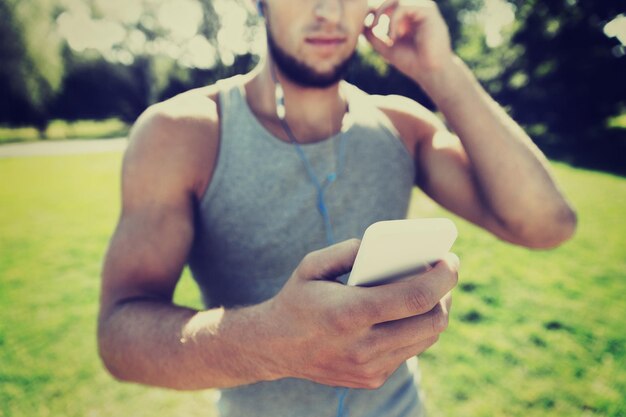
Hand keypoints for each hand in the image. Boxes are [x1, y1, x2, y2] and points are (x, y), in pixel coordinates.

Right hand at [263, 239, 458, 388]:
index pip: (414, 298)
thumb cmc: (296, 299)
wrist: (273, 347)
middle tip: (446, 271)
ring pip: (425, 339)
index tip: (451, 259)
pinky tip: (410, 311)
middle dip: (447, 294)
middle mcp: (363, 347)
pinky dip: (416, 329)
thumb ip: (347, 250)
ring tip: (434, 289)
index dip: (442, 278)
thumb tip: (385, 249)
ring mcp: (369, 369)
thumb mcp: (311, 265)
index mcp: (349, 314)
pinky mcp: (372, 379)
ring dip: (436, 312)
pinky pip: (409, 351)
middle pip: (430, 323)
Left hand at [363, 0, 453, 81]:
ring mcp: (423, 8)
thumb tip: (361, 24)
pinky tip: (393, 37)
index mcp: (407, 16)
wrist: (430, 72)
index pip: (387, 3)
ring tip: (383, 34)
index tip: (366, 25)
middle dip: (377, 10)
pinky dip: (394, 21)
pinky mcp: (428, 11)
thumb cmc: (411, 61)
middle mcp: (416, 9)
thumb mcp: (386, 47)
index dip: (373, 10)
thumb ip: (373, 35)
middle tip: (372, 27)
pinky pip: (404, 6)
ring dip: (384, 13)